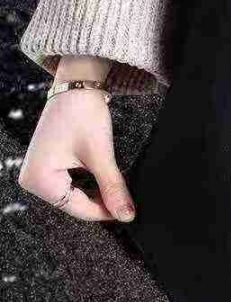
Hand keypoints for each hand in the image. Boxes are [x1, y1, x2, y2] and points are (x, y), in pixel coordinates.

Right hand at [17, 55, 135, 222]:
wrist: (76, 86)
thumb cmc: (82, 114)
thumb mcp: (100, 155)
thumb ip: (113, 188)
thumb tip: (126, 215)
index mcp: (38, 179)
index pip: (76, 208)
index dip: (104, 212)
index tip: (127, 213)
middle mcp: (32, 179)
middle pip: (74, 203)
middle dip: (101, 203)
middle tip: (126, 202)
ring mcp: (39, 172)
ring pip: (75, 195)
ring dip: (97, 193)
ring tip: (118, 189)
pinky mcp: (48, 165)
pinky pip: (71, 184)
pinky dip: (90, 184)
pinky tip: (105, 181)